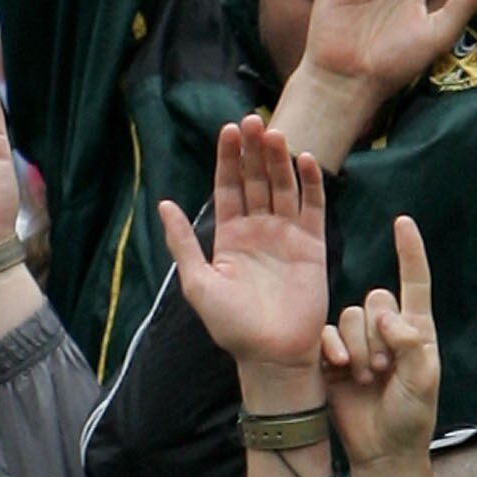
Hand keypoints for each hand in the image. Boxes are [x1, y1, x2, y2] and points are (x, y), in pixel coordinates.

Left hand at [156, 116, 328, 377]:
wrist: (272, 355)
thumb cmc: (231, 327)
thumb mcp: (197, 283)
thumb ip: (182, 244)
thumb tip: (164, 204)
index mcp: (229, 237)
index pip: (229, 187)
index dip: (229, 159)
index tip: (229, 130)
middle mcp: (258, 230)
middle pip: (256, 180)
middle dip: (254, 151)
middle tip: (253, 120)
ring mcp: (286, 235)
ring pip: (283, 187)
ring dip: (279, 160)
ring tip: (275, 134)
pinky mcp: (312, 245)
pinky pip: (312, 207)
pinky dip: (310, 184)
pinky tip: (304, 160)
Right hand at [319, 214, 439, 472]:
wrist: (383, 449)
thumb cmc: (412, 416)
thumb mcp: (423, 379)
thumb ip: (410, 342)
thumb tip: (386, 316)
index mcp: (415, 329)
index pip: (414, 282)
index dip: (409, 252)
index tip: (403, 223)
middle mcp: (386, 330)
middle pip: (375, 299)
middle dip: (378, 334)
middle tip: (383, 369)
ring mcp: (358, 344)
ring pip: (349, 317)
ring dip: (358, 348)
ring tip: (367, 378)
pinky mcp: (333, 359)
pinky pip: (328, 336)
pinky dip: (334, 351)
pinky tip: (340, 371)